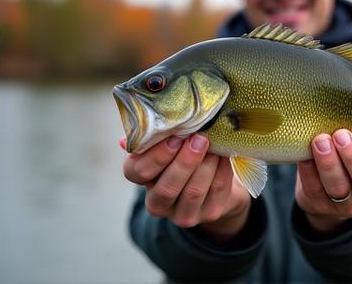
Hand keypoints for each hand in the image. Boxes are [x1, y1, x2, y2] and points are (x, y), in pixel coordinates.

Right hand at [120, 134, 250, 240]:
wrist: (215, 181)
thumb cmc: (184, 155)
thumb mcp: (168, 145)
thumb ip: (155, 139)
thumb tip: (126, 140)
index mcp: (142, 180)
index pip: (137, 172)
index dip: (156, 156)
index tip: (175, 138)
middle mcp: (157, 202)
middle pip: (167, 187)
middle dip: (185, 162)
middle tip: (199, 139)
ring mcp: (182, 214)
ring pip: (194, 190)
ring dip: (206, 164)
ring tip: (214, 143)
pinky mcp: (208, 214)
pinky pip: (216, 189)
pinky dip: (222, 169)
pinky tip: (225, 154)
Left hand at [295, 129, 351, 232]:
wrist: (325, 189)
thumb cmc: (351, 151)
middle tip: (342, 134)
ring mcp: (347, 203)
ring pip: (339, 188)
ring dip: (329, 164)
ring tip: (320, 140)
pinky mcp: (321, 206)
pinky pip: (314, 191)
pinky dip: (309, 172)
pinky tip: (305, 155)